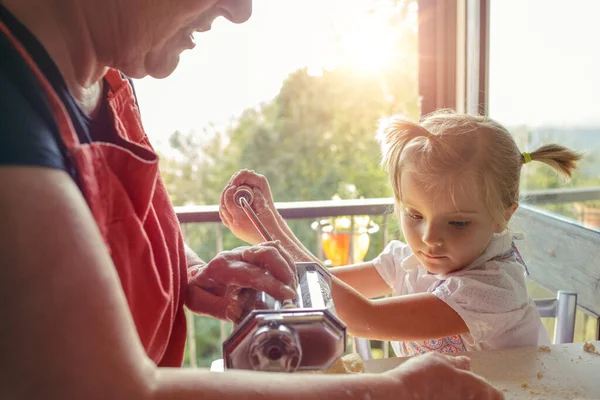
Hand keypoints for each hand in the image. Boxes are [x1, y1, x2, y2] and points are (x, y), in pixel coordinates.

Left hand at [186, 241, 296, 322]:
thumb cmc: (199, 290)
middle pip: (267, 254)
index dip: (271, 283)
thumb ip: (216, 308)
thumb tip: (236, 311)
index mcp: (221, 267)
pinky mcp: (256, 253)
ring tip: (291, 286)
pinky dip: (285, 261)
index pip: (251, 273)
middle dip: (284, 273)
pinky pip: (275, 250)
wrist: (198, 275)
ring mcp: (247, 252)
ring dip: (287, 266)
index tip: (287, 294)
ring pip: (274, 249)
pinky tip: (289, 275)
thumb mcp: (198, 302)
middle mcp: (236, 256)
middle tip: (291, 292)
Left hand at [219, 169, 281, 244]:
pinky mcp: (236, 232)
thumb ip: (259, 198)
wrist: (271, 242)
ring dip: (224, 204)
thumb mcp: (265, 210)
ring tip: (230, 196)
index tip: (233, 186)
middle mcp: (235, 225)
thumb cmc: (270, 226)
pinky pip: (226, 220)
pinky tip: (232, 206)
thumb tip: (254, 188)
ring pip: (223, 214)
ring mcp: (234, 230)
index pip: (228, 202)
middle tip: (230, 189)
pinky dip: (226, 212)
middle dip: (225, 196)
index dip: (229, 192)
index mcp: (241, 218)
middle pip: (223, 207)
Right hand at [384, 353, 503, 399]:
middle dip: (475, 394)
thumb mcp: (440, 361)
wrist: (401, 396)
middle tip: (461, 387)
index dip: (489, 390)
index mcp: (478, 389)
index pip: (496, 395)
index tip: (480, 386)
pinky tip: (437, 397)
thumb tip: (466, 362)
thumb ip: (457, 363)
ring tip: (446, 392)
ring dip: (462, 397)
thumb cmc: (422, 377)